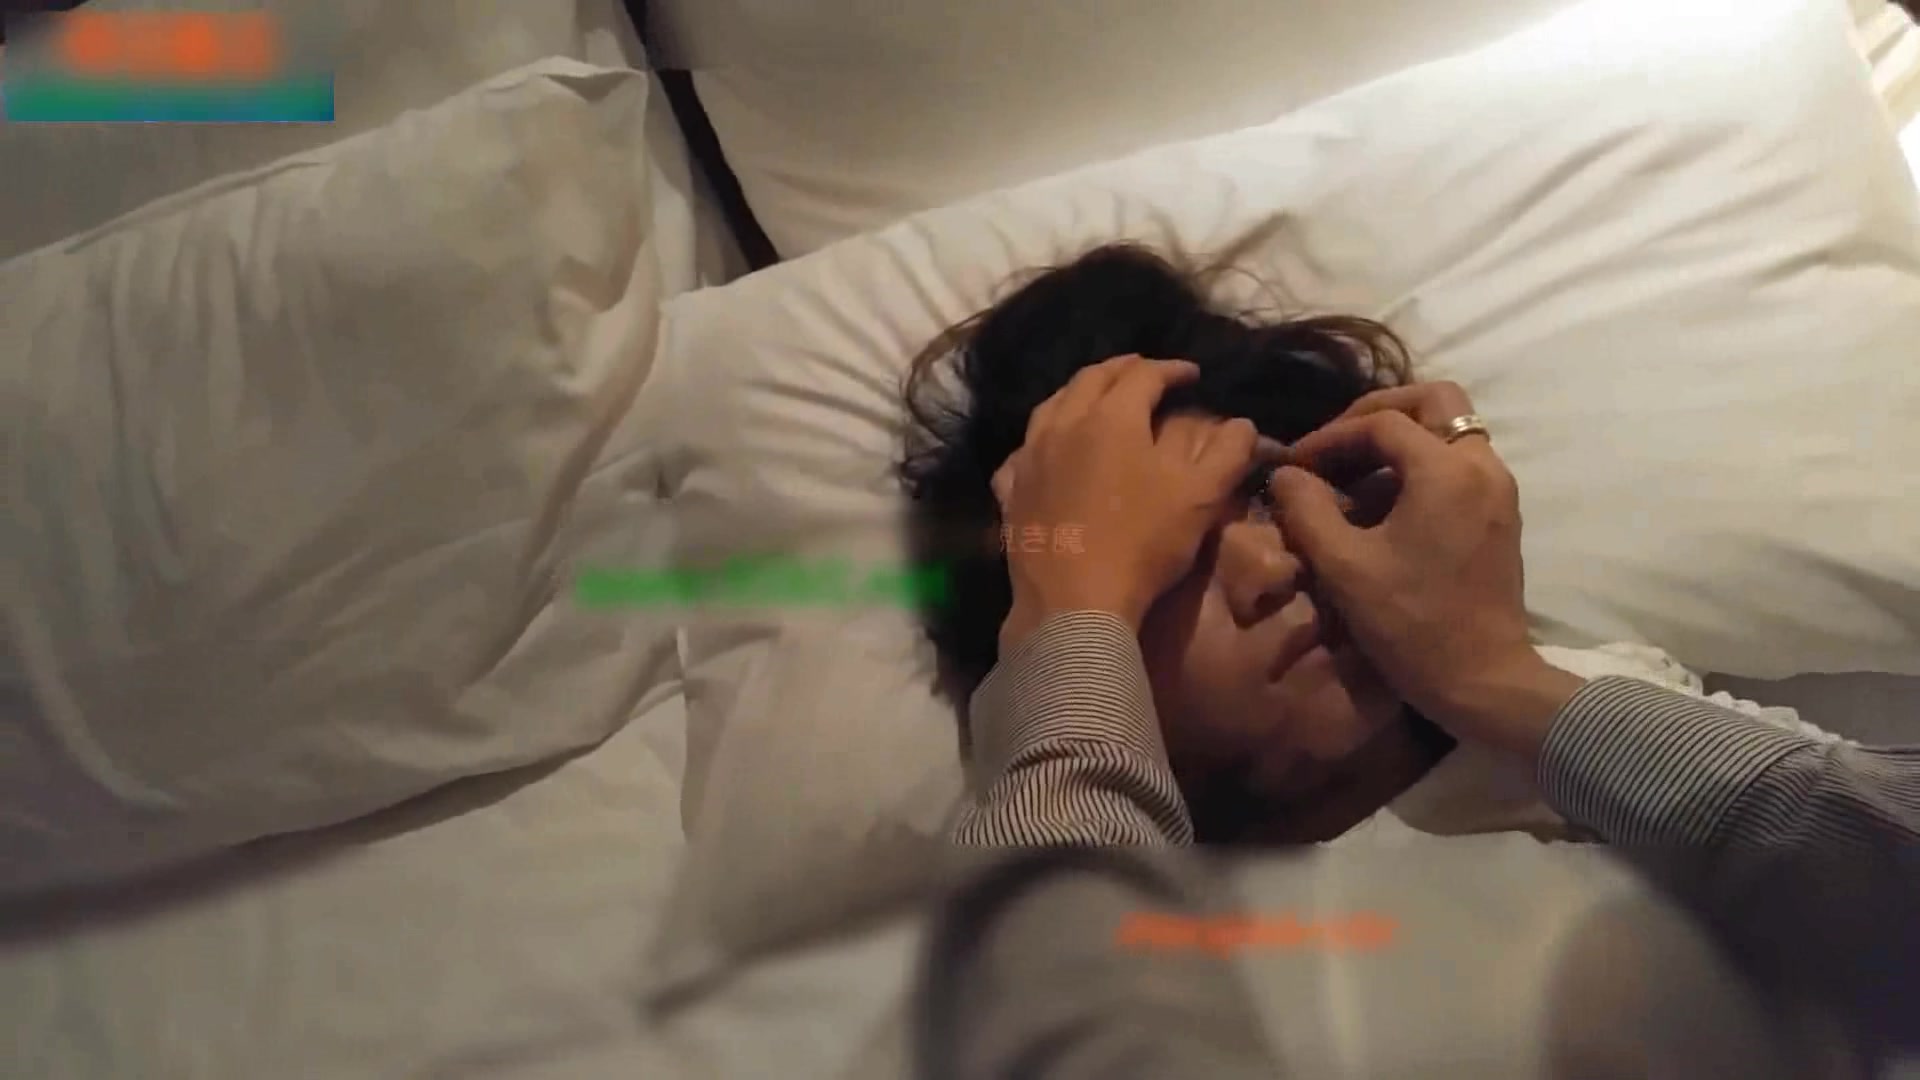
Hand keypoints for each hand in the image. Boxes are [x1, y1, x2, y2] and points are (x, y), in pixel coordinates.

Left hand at [993, 355, 1256, 650]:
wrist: (1074, 602)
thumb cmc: (1143, 544)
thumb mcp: (1201, 497)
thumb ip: (1228, 453)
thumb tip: (1244, 423)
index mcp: (1112, 418)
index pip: (1144, 376)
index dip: (1172, 370)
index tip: (1193, 374)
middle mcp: (1064, 425)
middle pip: (1091, 379)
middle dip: (1123, 369)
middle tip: (1145, 372)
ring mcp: (1030, 457)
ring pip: (1052, 405)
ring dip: (1079, 393)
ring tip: (1098, 397)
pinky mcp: (1011, 491)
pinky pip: (1023, 450)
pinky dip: (1042, 438)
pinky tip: (1048, 447)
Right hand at [1267, 383, 1582, 756]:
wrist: (1482, 680)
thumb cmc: (1411, 624)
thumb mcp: (1344, 567)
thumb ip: (1307, 509)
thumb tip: (1285, 475)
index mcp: (1447, 471)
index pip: (1382, 423)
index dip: (1331, 436)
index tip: (1295, 464)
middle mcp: (1482, 466)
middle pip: (1433, 401)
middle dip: (1378, 413)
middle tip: (1336, 444)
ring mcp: (1498, 491)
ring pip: (1449, 431)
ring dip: (1399, 442)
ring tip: (1350, 479)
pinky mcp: (1499, 516)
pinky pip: (1458, 465)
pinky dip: (1419, 468)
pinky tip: (1381, 507)